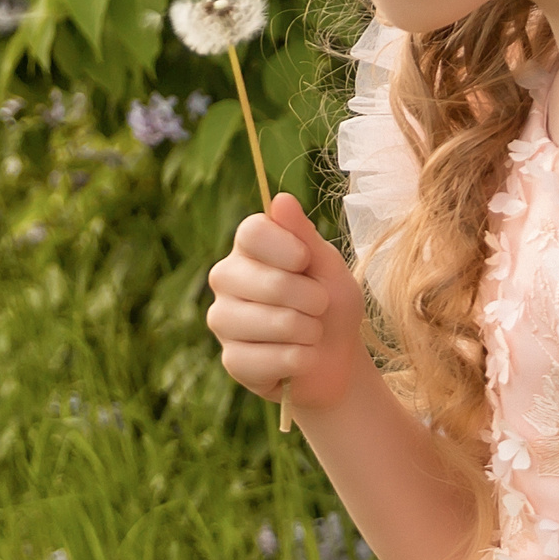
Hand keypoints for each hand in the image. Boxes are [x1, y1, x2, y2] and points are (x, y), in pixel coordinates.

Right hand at [205, 192, 368, 415]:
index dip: (287, 248)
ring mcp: (223, 320)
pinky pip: (269, 359)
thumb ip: (304, 235)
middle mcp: (226, 279)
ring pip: (272, 324)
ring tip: (311, 332)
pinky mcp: (231, 360)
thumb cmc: (330, 304)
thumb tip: (281, 199)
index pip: (252, 232)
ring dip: (308, 332)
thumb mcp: (327, 266)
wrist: (335, 358)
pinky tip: (300, 357)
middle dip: (312, 299)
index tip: (306, 261)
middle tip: (320, 305)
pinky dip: (299, 360)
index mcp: (248, 248)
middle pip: (270, 282)